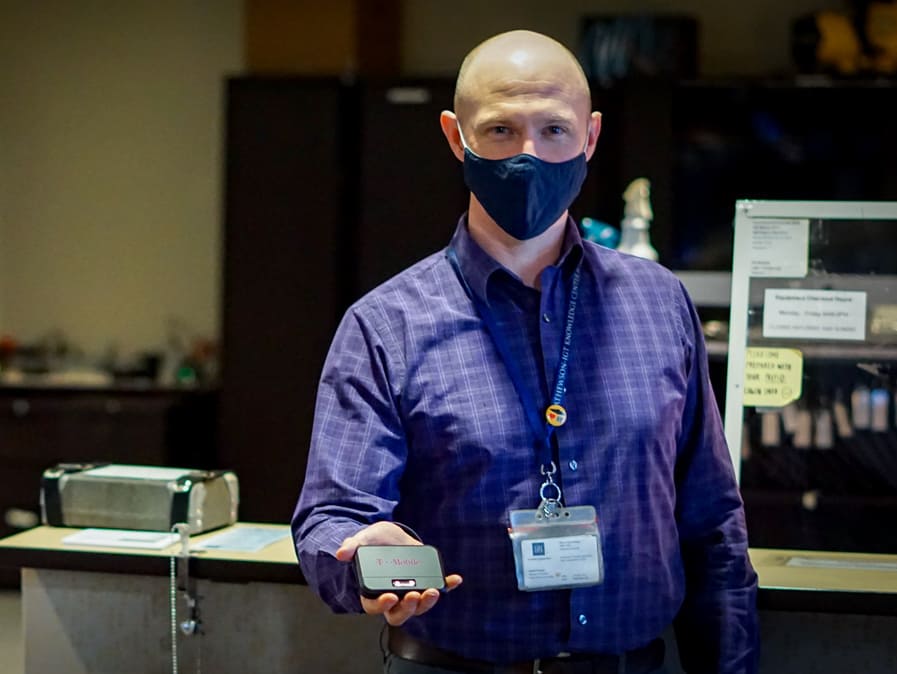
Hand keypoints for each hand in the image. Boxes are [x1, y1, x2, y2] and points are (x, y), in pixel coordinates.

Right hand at [335, 521, 462, 625]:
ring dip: (427, 602)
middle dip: (409, 607)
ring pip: (419, 606)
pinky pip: (438, 587)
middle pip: (400, 613)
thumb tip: (342, 553)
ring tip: (433, 590)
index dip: (381, 605)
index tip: (390, 597)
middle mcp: (393, 597)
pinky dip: (447, 585)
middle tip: (414, 595)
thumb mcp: (363, 539)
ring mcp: (411, 591)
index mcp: (373, 591)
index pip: (374, 607)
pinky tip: (455, 579)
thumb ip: (353, 545)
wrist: (390, 535)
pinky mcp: (425, 581)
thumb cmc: (374, 542)